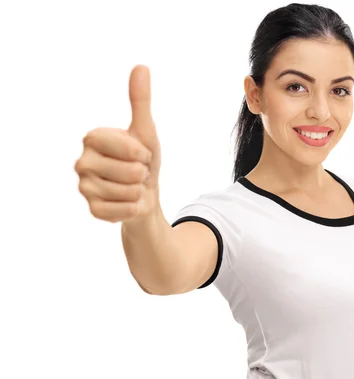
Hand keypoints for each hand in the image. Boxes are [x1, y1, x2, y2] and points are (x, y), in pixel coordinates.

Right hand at [75, 65, 161, 221]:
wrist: (144, 194)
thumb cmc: (143, 160)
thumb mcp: (146, 130)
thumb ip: (140, 101)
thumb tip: (141, 67)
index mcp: (92, 138)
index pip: (128, 147)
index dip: (143, 152)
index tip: (140, 153)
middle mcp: (81, 162)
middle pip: (131, 172)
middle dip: (143, 173)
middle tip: (137, 172)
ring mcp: (84, 188)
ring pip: (129, 191)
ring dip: (139, 191)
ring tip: (132, 186)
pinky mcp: (93, 210)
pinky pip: (124, 210)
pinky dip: (134, 207)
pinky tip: (128, 202)